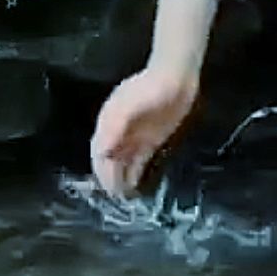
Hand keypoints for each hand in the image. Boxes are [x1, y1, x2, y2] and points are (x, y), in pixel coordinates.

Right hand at [90, 64, 199, 196]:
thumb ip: (116, 125)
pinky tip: (135, 186)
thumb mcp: (130, 104)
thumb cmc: (151, 88)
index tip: (106, 187)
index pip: (99, 150)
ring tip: (123, 197)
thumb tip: (102, 152)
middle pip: (109, 159)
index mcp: (109, 121)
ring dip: (120, 179)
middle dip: (109, 178)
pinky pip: (139, 161)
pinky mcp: (150, 140)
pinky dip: (135, 174)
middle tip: (115, 198)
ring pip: (122, 163)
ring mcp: (134, 136)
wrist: (177, 77)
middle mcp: (118, 131)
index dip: (101, 169)